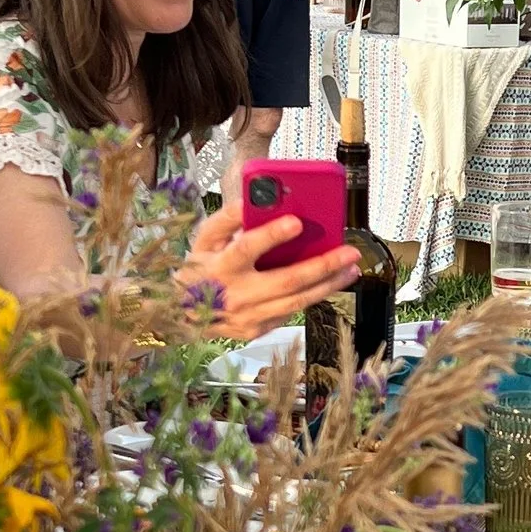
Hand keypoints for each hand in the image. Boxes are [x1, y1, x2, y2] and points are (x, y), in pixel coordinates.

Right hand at [182, 197, 358, 341]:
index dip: (271, 236)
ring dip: (328, 285)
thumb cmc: (197, 269)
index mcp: (220, 267)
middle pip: (285, 281)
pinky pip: (290, 312)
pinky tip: (329, 283)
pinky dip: (311, 296)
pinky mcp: (255, 331)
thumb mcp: (203, 240)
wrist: (179, 315)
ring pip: (296, 302)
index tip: (297, 222)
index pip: (246, 249)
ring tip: (351, 270)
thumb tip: (253, 200)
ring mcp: (247, 317)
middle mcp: (235, 295)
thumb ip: (227, 219)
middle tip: (350, 252)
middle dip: (322, 266)